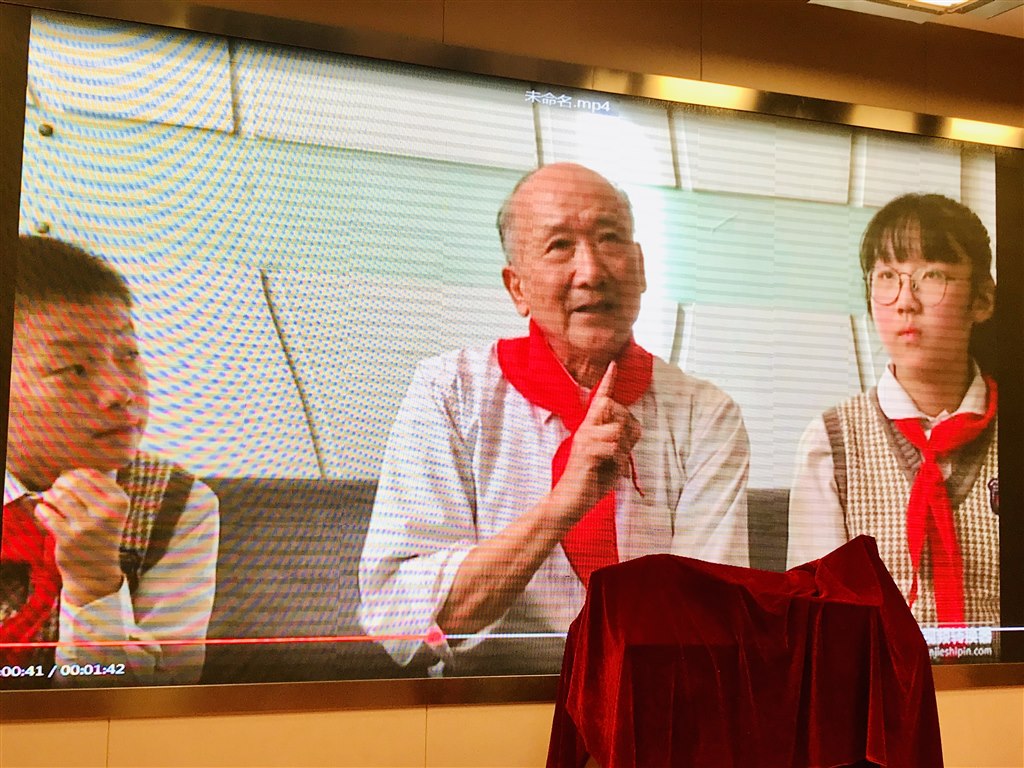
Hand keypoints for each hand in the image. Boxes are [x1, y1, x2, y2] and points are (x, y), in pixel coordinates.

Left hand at [34, 468, 128, 606]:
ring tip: (50, 497)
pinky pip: (48, 515)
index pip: (91, 474)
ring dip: (50, 495)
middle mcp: (107, 512)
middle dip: (60, 482)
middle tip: (56, 488)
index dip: (75, 473)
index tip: (68, 480)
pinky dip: (42, 510)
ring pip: (60, 497)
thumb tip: (71, 470)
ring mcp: (88, 526)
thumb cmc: (101, 533)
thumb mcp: (112, 510)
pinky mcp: (69, 539)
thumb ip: (99, 488)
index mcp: (120, 501)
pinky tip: (43, 511)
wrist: (96, 570)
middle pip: (74, 483)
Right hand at [556, 362, 641, 515]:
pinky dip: (617, 463)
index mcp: (590, 429)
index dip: (607, 382)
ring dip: (623, 452)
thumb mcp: (609, 459)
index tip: (613, 365)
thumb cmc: (589, 481)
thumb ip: (619, 442)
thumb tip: (630, 430)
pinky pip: (614, 448)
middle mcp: (585, 430)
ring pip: (618, 431)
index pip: (600, 400)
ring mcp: (584, 440)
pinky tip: (607, 472)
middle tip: (622, 450)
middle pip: (613, 407)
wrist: (569, 502)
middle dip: (626, 427)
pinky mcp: (586, 454)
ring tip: (611, 465)